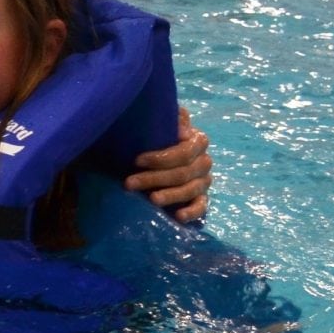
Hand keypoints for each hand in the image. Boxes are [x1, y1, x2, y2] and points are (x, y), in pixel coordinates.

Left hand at [124, 106, 212, 221]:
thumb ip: (171, 116)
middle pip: (183, 172)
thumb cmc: (156, 135)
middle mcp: (204, 161)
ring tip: (151, 199)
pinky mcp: (201, 197)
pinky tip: (178, 216)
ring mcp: (204, 180)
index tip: (136, 160)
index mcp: (198, 141)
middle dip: (154, 178)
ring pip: (191, 189)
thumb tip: (181, 127)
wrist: (158, 152)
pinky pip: (202, 206)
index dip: (161, 158)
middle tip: (129, 183)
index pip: (184, 151)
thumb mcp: (160, 122)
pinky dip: (192, 212)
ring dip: (170, 195)